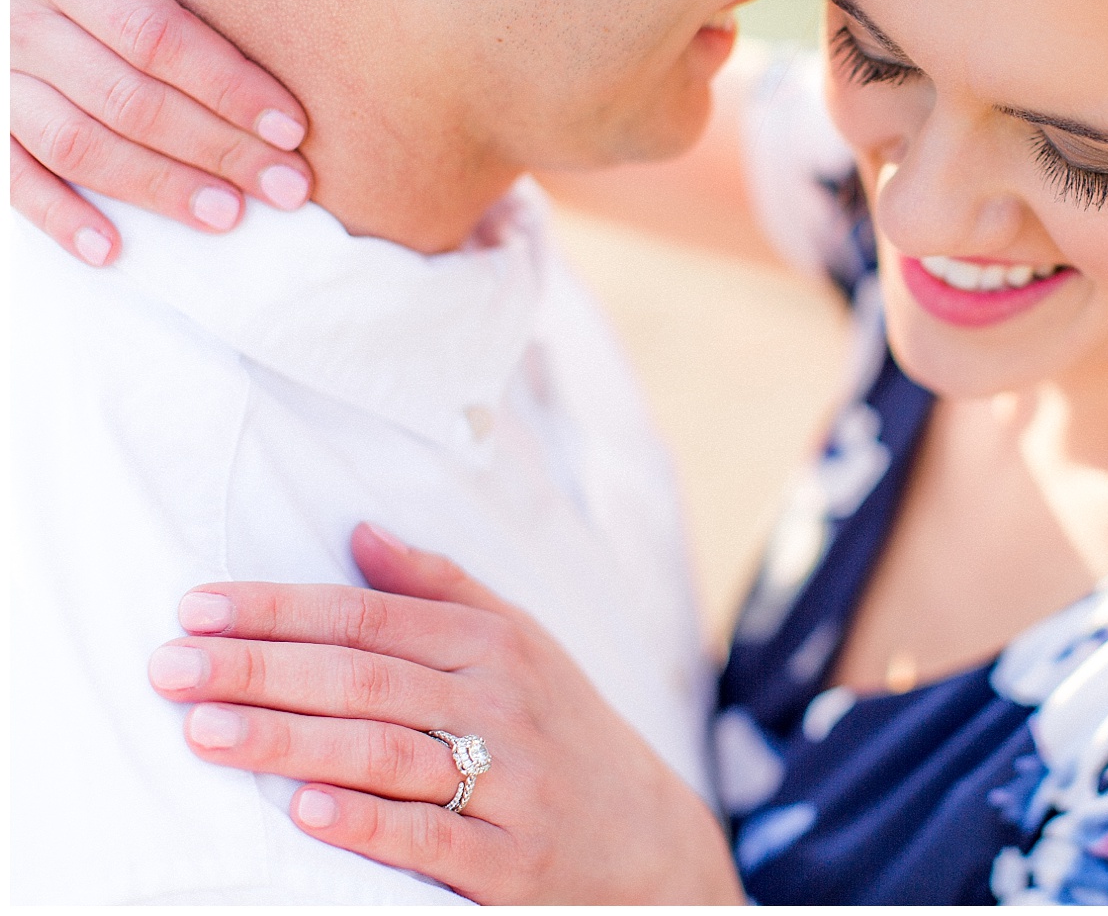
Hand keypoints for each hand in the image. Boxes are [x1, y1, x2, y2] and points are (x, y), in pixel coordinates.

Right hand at [11, 0, 313, 266]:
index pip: (156, 34)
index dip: (228, 85)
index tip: (296, 125)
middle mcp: (13, 11)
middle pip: (129, 98)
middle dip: (218, 147)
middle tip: (291, 186)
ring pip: (77, 143)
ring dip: (158, 187)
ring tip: (232, 218)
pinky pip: (10, 175)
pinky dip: (57, 216)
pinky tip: (113, 252)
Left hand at [146, 523, 743, 904]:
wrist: (649, 843)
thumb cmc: (564, 732)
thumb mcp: (523, 646)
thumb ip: (441, 588)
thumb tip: (360, 532)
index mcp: (497, 647)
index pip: (371, 618)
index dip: (281, 609)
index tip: (198, 608)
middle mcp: (502, 707)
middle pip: (366, 680)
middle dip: (261, 670)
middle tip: (171, 667)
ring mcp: (510, 786)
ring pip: (385, 754)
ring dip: (289, 741)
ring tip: (205, 731)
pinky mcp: (511, 863)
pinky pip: (429, 840)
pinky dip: (367, 823)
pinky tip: (304, 811)